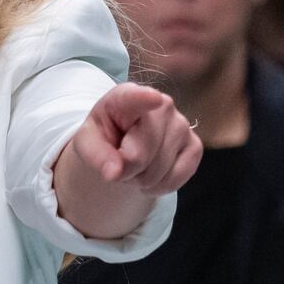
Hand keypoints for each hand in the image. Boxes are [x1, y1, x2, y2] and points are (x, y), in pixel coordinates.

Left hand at [70, 83, 200, 196]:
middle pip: (142, 152)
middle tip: (120, 163)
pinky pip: (178, 176)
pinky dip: (162, 186)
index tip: (153, 99)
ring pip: (160, 168)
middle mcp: (161, 105)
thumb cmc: (104, 138)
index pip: (135, 97)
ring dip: (143, 179)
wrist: (124, 146)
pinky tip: (152, 176)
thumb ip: (97, 156)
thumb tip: (114, 173)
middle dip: (128, 169)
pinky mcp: (195, 145)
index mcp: (126, 97)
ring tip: (135, 167)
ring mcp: (182, 124)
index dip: (144, 98)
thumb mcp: (88, 144)